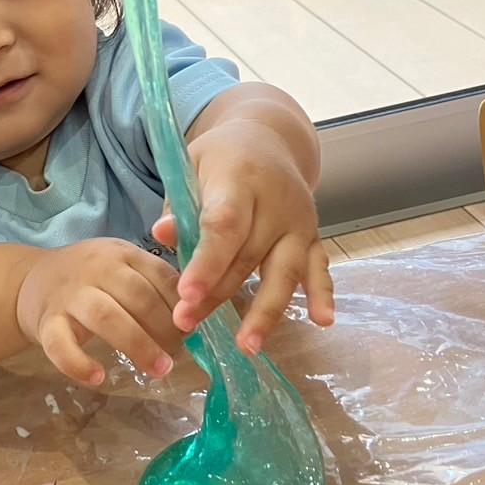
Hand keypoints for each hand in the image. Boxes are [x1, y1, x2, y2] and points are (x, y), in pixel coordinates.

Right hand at [16, 239, 183, 385]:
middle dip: (165, 329)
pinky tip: (98, 378)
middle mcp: (96, 269)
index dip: (181, 306)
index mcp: (122, 254)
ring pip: (105, 316)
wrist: (31, 280)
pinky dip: (78, 363)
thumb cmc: (90, 278)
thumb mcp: (121, 267)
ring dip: (137, 344)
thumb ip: (153, 284)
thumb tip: (193, 318)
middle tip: (177, 356)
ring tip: (159, 370)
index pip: (160, 276)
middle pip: (137, 297)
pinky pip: (60, 344)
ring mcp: (69, 295)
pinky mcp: (46, 322)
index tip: (192, 331)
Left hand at [152, 119, 334, 354]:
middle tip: (185, 325)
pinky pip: (318, 267)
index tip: (186, 295)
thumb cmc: (220, 159)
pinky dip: (321, 294)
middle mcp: (275, 203)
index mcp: (240, 180)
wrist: (267, 138)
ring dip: (265, 311)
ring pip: (283, 271)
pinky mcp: (312, 236)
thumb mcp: (190, 166)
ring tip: (247, 346)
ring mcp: (299, 221)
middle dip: (216, 295)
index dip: (207, 262)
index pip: (225, 226)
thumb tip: (161, 235)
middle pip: (247, 257)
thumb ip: (177, 204)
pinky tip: (322, 321)